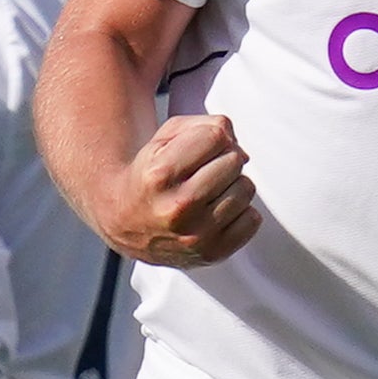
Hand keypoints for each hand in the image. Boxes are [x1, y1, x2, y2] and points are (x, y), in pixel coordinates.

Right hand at [103, 114, 260, 266]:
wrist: (125, 222)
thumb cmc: (149, 177)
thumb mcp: (163, 139)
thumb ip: (201, 125)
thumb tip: (237, 144)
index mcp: (160, 175)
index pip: (216, 136)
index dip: (212, 136)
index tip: (200, 147)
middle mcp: (179, 207)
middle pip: (234, 161)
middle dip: (223, 159)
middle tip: (204, 170)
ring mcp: (197, 235)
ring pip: (246, 189)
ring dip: (232, 185)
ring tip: (210, 191)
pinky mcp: (213, 253)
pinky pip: (252, 219)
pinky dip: (240, 212)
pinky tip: (217, 211)